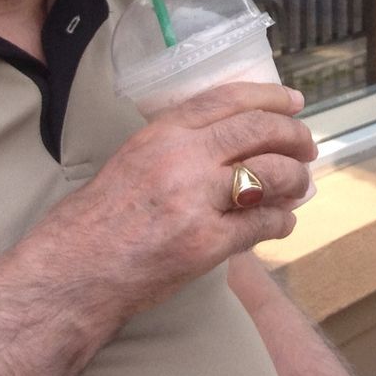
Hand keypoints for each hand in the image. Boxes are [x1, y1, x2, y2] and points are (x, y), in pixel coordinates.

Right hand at [30, 82, 317, 322]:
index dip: (269, 97)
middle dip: (294, 137)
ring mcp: (195, 201)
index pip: (228, 100)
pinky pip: (262, 224)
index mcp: (160, 134)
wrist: (68, 277)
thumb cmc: (91, 224)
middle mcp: (181, 159)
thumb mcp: (129, 162)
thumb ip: (176, 147)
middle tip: (307, 148)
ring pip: (271, 175)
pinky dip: (281, 222)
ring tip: (299, 187)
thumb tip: (229, 143)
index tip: (295, 103)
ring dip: (296, 180)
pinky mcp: (205, 243)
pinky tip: (282, 223)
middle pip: (260, 131)